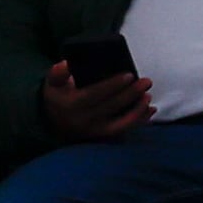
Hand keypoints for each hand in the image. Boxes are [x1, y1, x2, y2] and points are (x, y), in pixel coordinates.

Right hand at [40, 59, 154, 142]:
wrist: (54, 122)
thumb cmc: (58, 97)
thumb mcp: (52, 83)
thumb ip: (57, 73)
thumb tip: (66, 64)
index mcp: (72, 105)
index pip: (95, 94)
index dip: (113, 85)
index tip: (129, 75)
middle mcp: (84, 121)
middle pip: (112, 106)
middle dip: (131, 94)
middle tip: (146, 81)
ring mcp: (95, 132)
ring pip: (121, 123)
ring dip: (137, 110)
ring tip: (148, 96)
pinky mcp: (103, 137)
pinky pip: (124, 130)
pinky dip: (139, 121)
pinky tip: (150, 110)